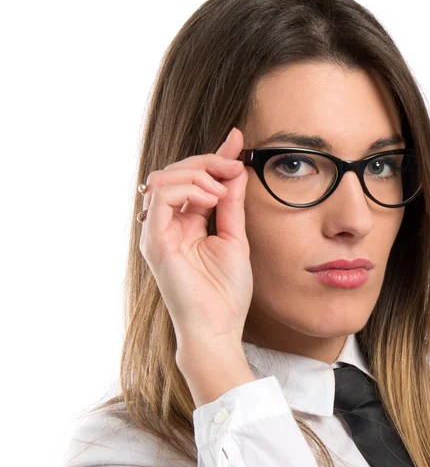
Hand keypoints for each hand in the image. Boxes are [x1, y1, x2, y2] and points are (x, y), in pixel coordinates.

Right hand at [138, 127, 252, 370]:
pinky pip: (162, 197)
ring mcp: (157, 232)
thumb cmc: (226, 292)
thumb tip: (236, 169)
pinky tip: (211, 199)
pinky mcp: (154, 241)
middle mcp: (166, 225)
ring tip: (222, 189)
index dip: (214, 156)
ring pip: (163, 178)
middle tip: (235, 165)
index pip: (193, 180)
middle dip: (208, 161)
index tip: (238, 138)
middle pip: (175, 172)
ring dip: (197, 173)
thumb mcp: (234, 236)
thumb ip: (232, 202)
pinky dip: (188, 189)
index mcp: (184, 224)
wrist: (218, 327)